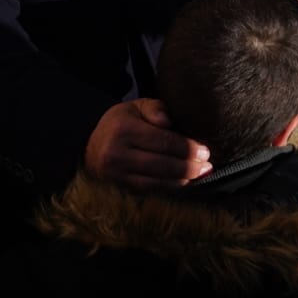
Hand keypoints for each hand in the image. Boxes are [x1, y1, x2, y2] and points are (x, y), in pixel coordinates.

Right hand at [84, 99, 210, 191]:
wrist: (90, 144)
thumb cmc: (121, 122)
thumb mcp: (136, 106)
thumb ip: (156, 108)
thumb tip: (169, 122)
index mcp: (124, 130)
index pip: (163, 142)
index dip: (187, 149)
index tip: (205, 151)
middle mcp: (118, 154)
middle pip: (162, 165)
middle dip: (189, 167)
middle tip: (207, 166)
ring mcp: (117, 175)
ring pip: (157, 182)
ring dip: (182, 180)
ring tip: (200, 175)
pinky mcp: (120, 188)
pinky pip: (150, 191)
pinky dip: (169, 188)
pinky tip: (183, 183)